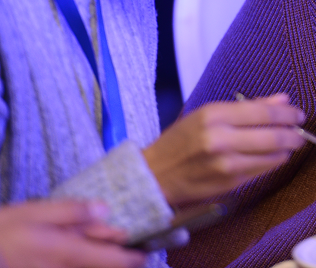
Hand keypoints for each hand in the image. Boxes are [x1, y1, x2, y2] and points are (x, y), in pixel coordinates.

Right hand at [0, 200, 144, 267]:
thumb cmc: (5, 230)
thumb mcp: (37, 211)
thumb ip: (73, 212)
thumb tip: (105, 210)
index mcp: (69, 252)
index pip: (113, 262)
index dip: (133, 260)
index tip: (144, 253)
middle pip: (102, 267)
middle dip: (117, 259)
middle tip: (129, 247)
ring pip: (87, 267)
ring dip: (100, 259)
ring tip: (109, 244)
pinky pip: (74, 267)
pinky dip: (83, 260)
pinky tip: (80, 246)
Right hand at [143, 93, 304, 205]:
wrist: (155, 175)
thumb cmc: (181, 141)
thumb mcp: (208, 114)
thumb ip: (247, 107)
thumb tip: (282, 100)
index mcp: (214, 115)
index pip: (262, 112)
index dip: (287, 114)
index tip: (298, 114)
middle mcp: (220, 139)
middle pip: (272, 135)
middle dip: (294, 133)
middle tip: (301, 131)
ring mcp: (226, 163)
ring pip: (272, 155)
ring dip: (287, 149)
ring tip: (292, 143)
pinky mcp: (229, 183)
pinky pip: (262, 170)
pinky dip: (274, 162)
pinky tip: (275, 156)